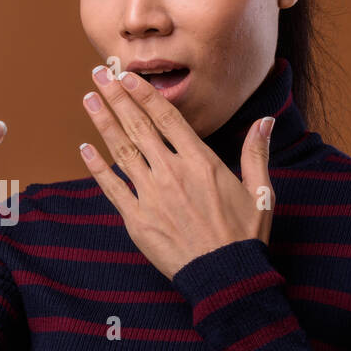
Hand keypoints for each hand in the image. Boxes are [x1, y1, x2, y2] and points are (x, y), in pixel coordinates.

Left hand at [78, 65, 275, 279]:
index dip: (144, 94)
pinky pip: (111, 188)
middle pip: (138, 126)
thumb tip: (266, 121)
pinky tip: (84, 149)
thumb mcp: (260, 191)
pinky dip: (96, 167)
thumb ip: (256, 153)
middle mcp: (172, 173)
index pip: (166, 118)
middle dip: (116, 97)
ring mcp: (152, 196)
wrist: (225, 276)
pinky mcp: (137, 220)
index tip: (127, 76)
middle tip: (98, 74)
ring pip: (121, 151)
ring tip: (88, 99)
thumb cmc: (244, 235)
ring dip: (103, 123)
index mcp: (201, 162)